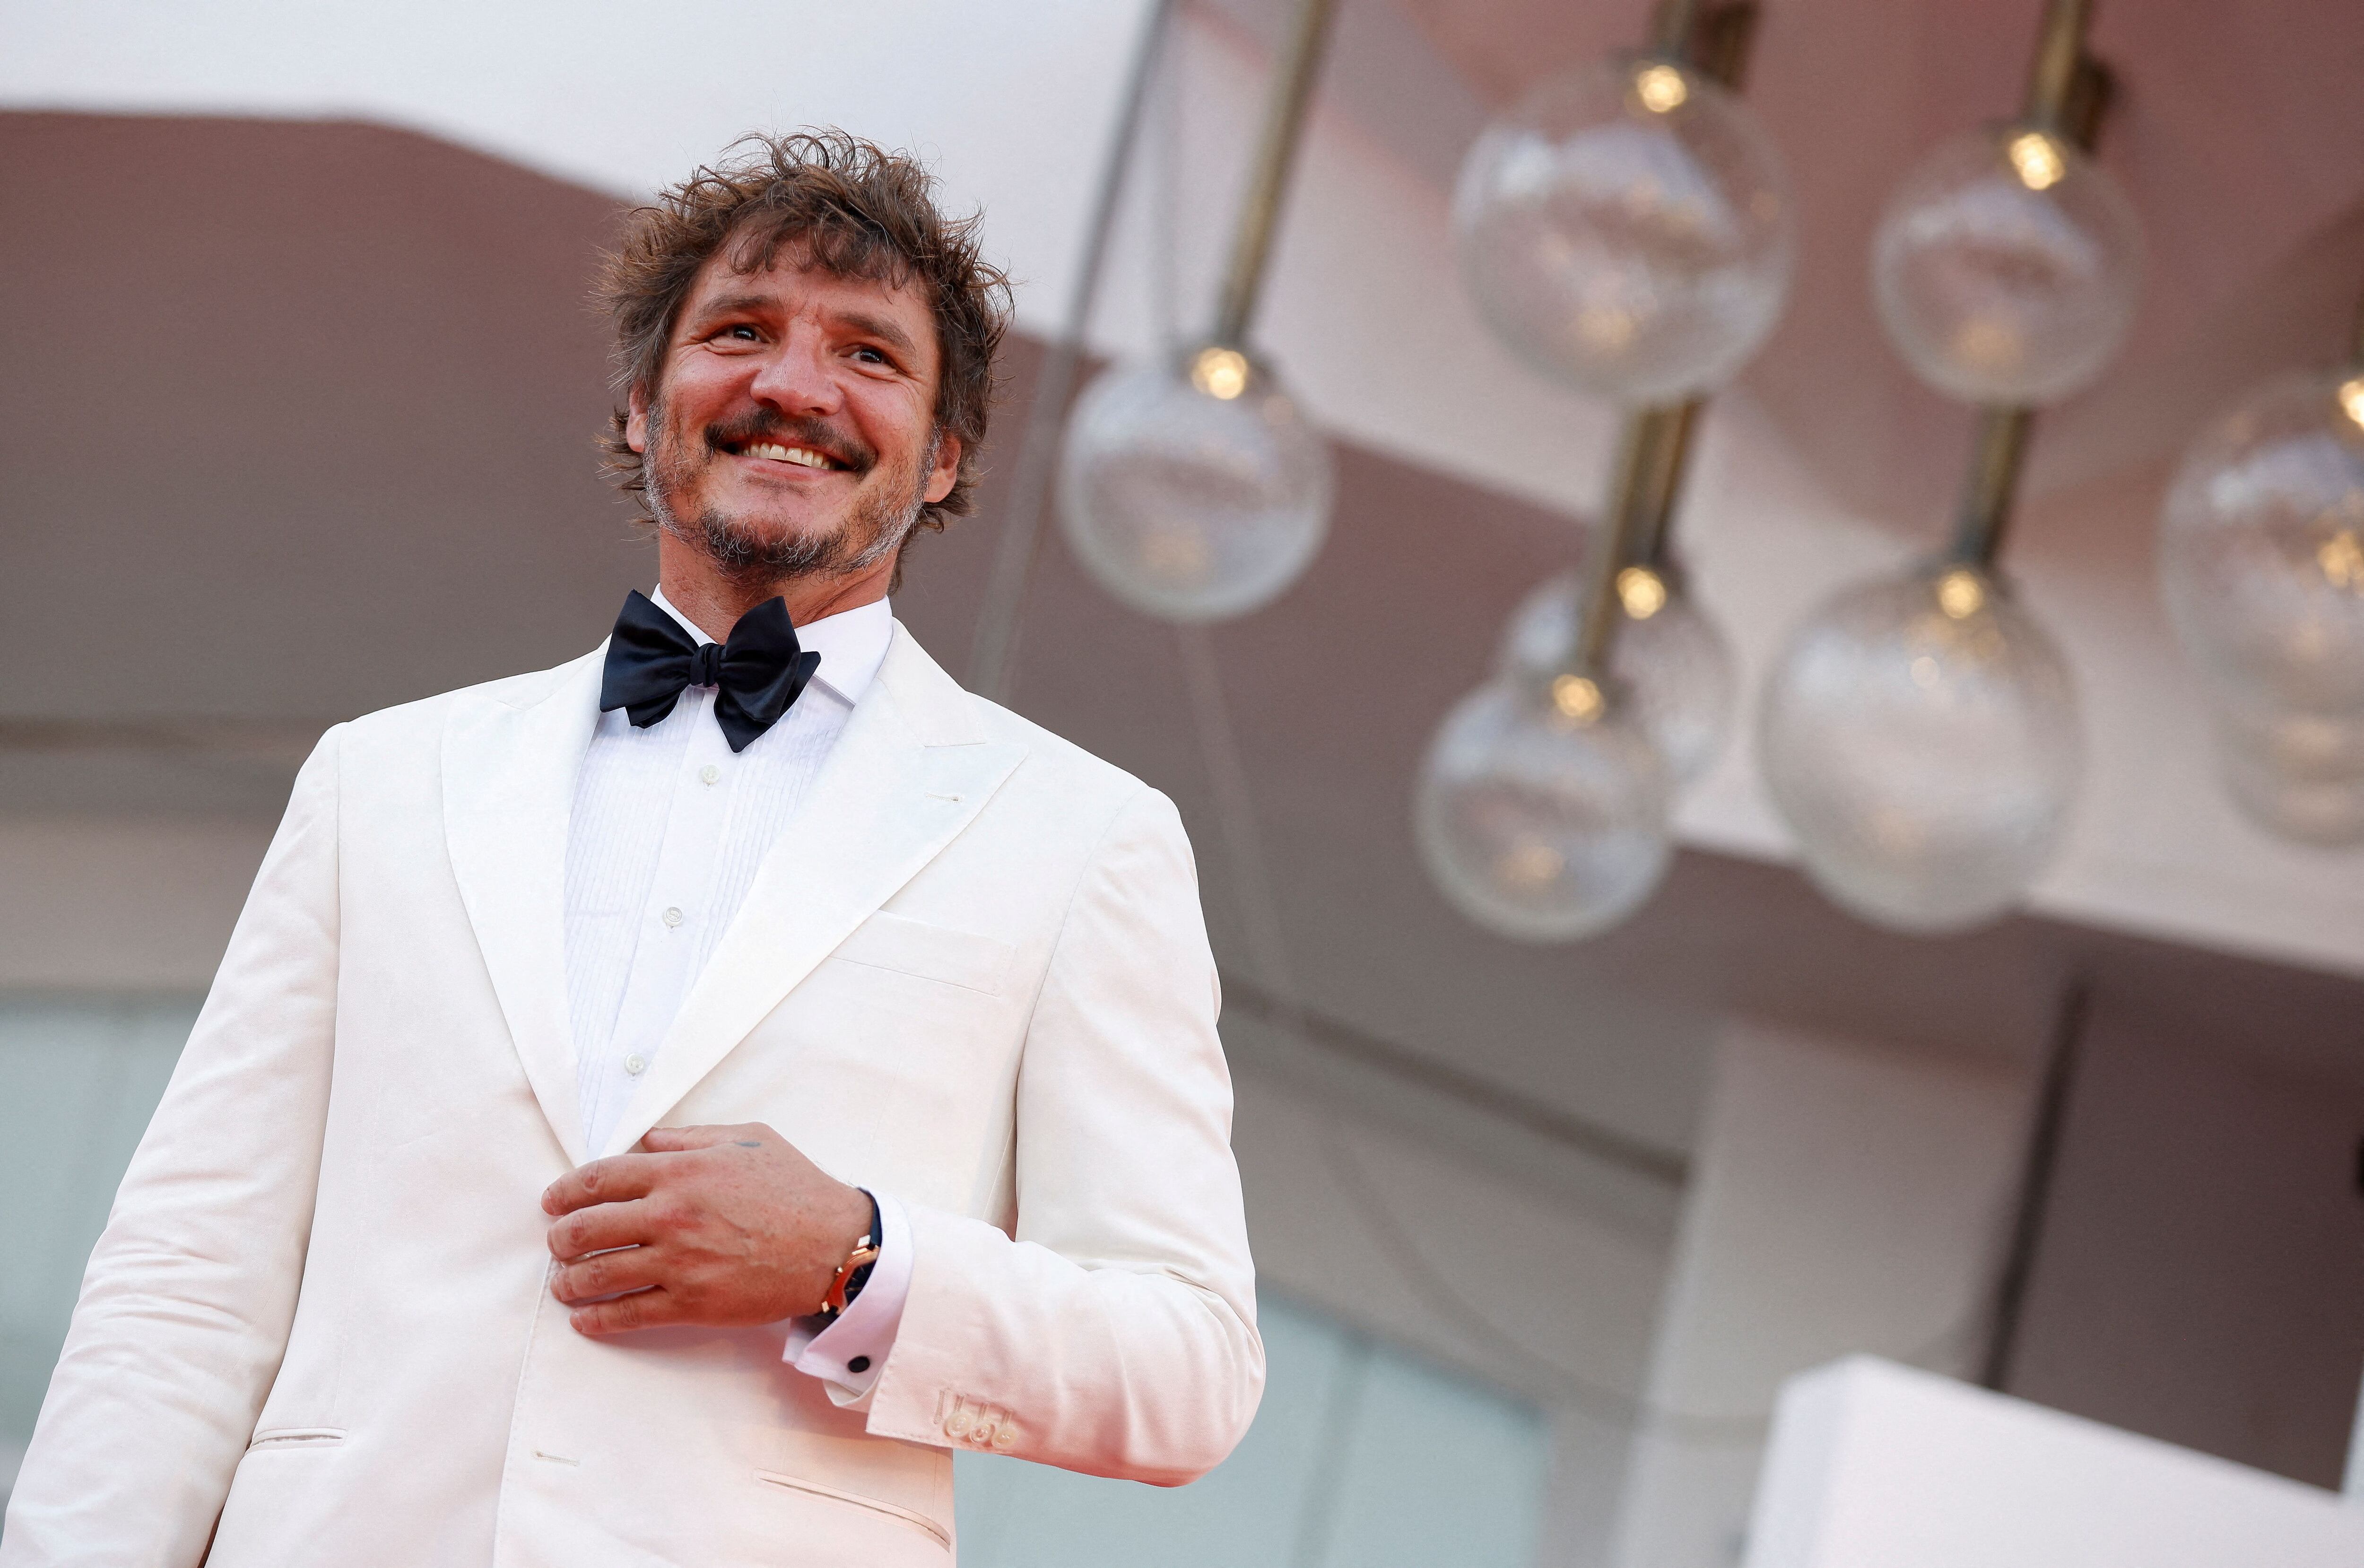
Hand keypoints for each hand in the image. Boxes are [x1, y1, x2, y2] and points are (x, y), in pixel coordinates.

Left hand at [540, 1123, 871, 1336]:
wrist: (835, 1245)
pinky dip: (597, 1319)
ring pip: (597, 1274)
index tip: (552, 1201)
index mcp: (680, 1170)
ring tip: (563, 1283)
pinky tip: (585, 1319)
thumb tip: (644, 1141)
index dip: (564, 1191)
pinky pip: (628, 1315)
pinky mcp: (691, 1303)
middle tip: (557, 1242)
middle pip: (585, 1228)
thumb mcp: (747, 1139)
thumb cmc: (795, 1187)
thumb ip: (689, 1136)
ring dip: (569, 1281)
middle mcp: (670, 1215)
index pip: (597, 1178)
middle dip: (559, 1238)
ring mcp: (678, 1263)